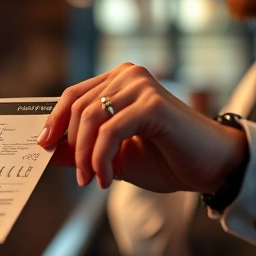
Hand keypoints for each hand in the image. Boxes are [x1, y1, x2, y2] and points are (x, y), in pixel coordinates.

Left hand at [37, 63, 246, 192]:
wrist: (212, 167)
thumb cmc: (167, 159)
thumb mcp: (114, 156)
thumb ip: (82, 149)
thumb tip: (47, 151)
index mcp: (119, 81)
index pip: (73, 95)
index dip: (54, 121)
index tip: (43, 146)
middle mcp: (129, 75)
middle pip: (78, 107)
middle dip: (71, 146)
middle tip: (80, 177)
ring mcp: (141, 85)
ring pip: (91, 119)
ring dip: (86, 156)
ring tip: (92, 180)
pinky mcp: (152, 104)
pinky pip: (110, 131)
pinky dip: (101, 158)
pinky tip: (106, 179)